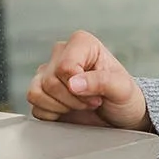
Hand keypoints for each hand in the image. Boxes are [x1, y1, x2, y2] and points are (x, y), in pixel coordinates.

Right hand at [26, 31, 150, 129]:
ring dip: (60, 107)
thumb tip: (73, 83)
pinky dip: (50, 114)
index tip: (97, 95)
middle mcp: (61, 53)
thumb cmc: (124, 96)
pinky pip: (34, 105)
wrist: (119, 115)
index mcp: (81, 43)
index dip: (80, 88)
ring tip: (79, 105)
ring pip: (37, 92)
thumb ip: (101, 81)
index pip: (65, 67)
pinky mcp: (41, 90)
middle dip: (73, 100)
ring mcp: (48, 72)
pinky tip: (66, 111)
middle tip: (92, 102)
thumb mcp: (122, 88)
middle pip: (50, 82)